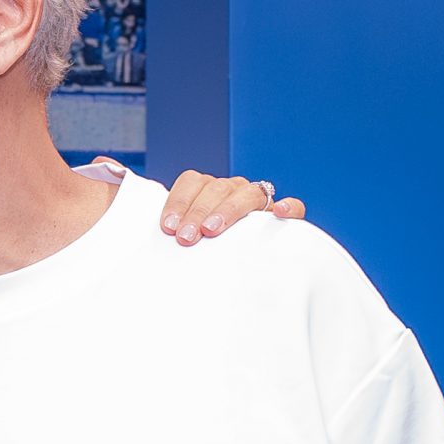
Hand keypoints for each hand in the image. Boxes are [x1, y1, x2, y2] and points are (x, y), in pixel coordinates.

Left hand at [159, 170, 307, 244]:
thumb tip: (149, 236)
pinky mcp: (284, 216)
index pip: (192, 181)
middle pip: (217, 188)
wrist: (235, 261)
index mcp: (207, 188)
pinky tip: (280, 213)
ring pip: (248, 194)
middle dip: (198, 212)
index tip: (168, 227)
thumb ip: (174, 231)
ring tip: (212, 230)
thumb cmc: (203, 247)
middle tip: (185, 237)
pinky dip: (289, 207)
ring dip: (228, 210)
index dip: (178, 201)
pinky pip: (294, 206)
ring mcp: (259, 201)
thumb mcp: (185, 237)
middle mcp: (233, 189)